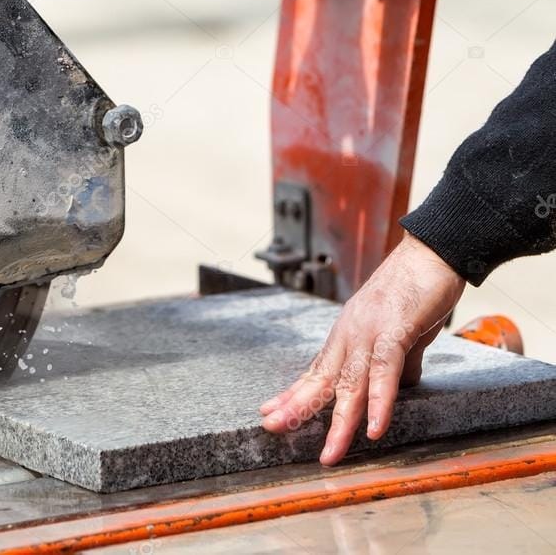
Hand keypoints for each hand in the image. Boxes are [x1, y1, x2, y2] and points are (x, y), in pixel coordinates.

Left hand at [259, 232, 465, 465]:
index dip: (293, 394)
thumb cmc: (416, 290)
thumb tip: (400, 386)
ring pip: (349, 383)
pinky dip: (379, 401)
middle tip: (273, 430)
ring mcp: (370, 332)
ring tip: (330, 453)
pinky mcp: (396, 329)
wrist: (433, 251)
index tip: (270, 413)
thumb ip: (397, 361)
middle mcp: (350, 334)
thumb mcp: (402, 334)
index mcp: (347, 335)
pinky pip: (384, 371)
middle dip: (297, 408)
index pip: (315, 371)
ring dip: (340, 421)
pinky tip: (374, 428)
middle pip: (321, 379)